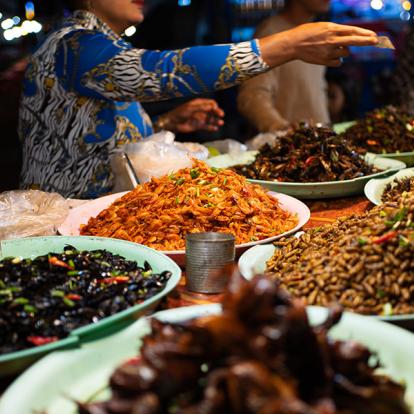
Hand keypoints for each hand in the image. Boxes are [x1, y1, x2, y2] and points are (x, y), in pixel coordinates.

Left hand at [158, 99, 224, 132]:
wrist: (172, 123)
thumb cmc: (179, 113)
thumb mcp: (191, 108)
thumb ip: (202, 108)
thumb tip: (213, 106)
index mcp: (198, 103)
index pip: (210, 103)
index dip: (214, 106)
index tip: (216, 109)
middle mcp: (200, 110)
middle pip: (212, 111)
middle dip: (217, 113)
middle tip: (221, 115)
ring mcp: (200, 118)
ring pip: (210, 119)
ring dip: (215, 120)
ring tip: (220, 123)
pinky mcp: (198, 126)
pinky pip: (206, 126)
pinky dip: (211, 127)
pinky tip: (215, 128)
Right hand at [259, 22, 377, 67]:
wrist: (293, 44)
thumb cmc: (307, 33)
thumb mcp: (322, 27)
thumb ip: (336, 32)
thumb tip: (349, 39)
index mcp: (331, 29)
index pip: (352, 30)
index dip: (365, 33)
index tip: (374, 35)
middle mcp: (331, 40)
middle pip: (354, 40)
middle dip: (367, 41)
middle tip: (377, 41)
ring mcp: (328, 51)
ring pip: (346, 52)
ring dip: (344, 50)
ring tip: (331, 47)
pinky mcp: (325, 61)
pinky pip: (338, 62)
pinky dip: (337, 60)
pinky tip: (329, 56)